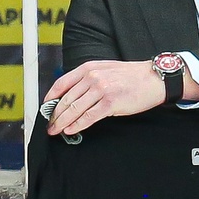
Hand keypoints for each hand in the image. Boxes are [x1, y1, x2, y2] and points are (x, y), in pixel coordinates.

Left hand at [42, 59, 178, 136]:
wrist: (153, 78)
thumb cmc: (131, 76)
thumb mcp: (105, 69)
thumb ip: (88, 78)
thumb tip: (73, 94)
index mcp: (89, 68)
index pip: (62, 83)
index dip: (50, 98)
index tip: (45, 107)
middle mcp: (92, 77)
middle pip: (66, 99)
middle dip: (55, 114)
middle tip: (50, 124)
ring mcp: (101, 90)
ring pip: (74, 109)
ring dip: (62, 122)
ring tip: (56, 130)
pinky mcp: (110, 103)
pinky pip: (88, 117)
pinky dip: (77, 125)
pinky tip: (71, 130)